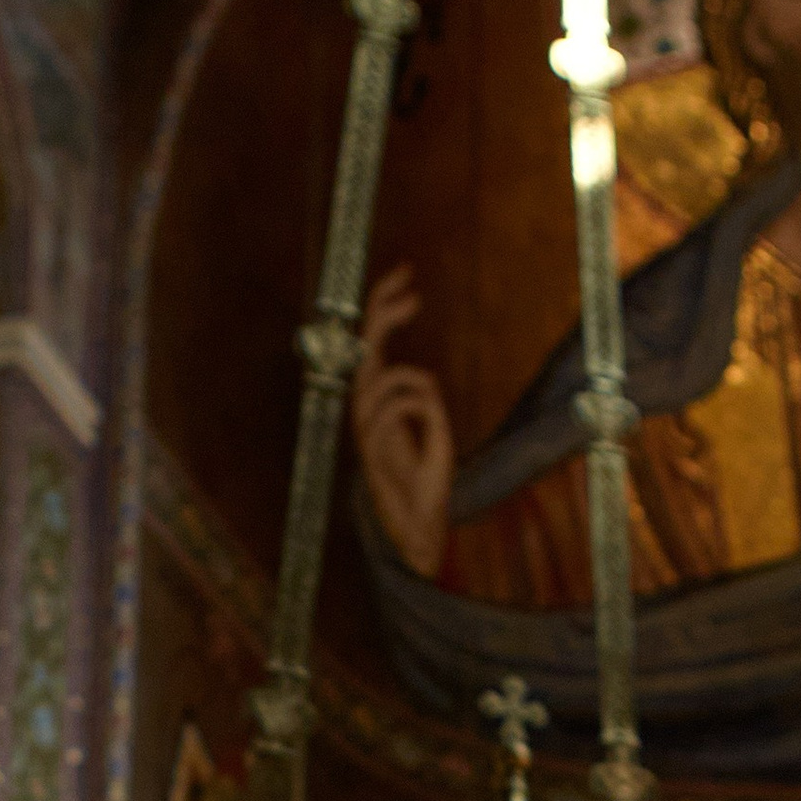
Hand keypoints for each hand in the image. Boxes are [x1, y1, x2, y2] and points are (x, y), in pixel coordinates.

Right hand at [352, 265, 454, 575]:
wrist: (417, 524)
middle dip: (383, 313)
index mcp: (378, 399)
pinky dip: (414, 403)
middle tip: (410, 287)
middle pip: (365, 348)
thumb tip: (424, 379)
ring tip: (430, 391)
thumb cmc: (425, 482)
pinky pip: (391, 407)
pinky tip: (429, 419)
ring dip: (406, 378)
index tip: (408, 276)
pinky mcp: (373, 446)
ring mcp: (366, 427)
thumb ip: (426, 403)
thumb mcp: (435, 430)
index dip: (386, 307)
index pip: (375, 342)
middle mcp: (366, 409)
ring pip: (374, 378)